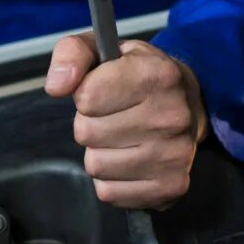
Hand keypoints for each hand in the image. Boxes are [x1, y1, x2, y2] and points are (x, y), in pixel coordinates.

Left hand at [45, 37, 205, 209]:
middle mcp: (172, 116)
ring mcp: (175, 155)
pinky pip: (110, 193)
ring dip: (99, 152)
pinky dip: (111, 179)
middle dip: (91, 123)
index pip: (87, 96)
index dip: (86, 94)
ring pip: (96, 166)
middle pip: (87, 133)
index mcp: (157, 74)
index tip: (104, 89)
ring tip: (121, 136)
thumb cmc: (137, 76)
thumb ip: (72, 54)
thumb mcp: (104, 50)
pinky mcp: (171, 186)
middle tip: (113, 115)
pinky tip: (129, 159)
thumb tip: (56, 85)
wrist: (186, 104)